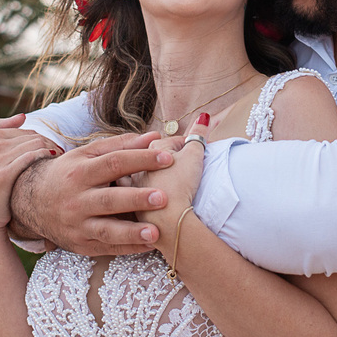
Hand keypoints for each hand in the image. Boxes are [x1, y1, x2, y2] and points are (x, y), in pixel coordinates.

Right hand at [0, 113, 59, 237]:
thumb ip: (2, 134)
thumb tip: (23, 116)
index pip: (25, 129)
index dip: (41, 138)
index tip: (52, 149)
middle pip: (32, 136)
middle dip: (49, 144)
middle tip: (61, 156)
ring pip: (34, 144)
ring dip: (50, 150)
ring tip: (59, 161)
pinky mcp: (1, 174)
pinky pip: (30, 157)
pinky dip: (43, 157)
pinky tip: (51, 163)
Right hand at [8, 130, 177, 255]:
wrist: (30, 201)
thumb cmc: (69, 173)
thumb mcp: (87, 155)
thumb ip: (121, 146)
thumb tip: (155, 138)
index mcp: (81, 172)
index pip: (114, 163)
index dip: (141, 160)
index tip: (168, 159)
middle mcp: (77, 199)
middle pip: (109, 199)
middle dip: (136, 199)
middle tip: (164, 198)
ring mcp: (77, 225)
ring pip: (106, 230)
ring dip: (132, 232)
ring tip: (157, 232)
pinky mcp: (80, 244)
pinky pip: (106, 248)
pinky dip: (128, 248)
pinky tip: (149, 245)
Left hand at [137, 116, 207, 240]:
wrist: (168, 220)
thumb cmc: (181, 184)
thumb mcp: (194, 156)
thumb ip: (199, 135)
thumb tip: (204, 116)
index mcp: (150, 149)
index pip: (173, 142)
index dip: (189, 146)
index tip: (200, 152)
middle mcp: (136, 165)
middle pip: (155, 158)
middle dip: (168, 160)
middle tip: (185, 168)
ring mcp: (132, 187)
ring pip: (142, 177)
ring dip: (153, 178)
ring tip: (168, 185)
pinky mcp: (132, 206)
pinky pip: (139, 198)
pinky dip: (144, 197)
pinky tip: (151, 203)